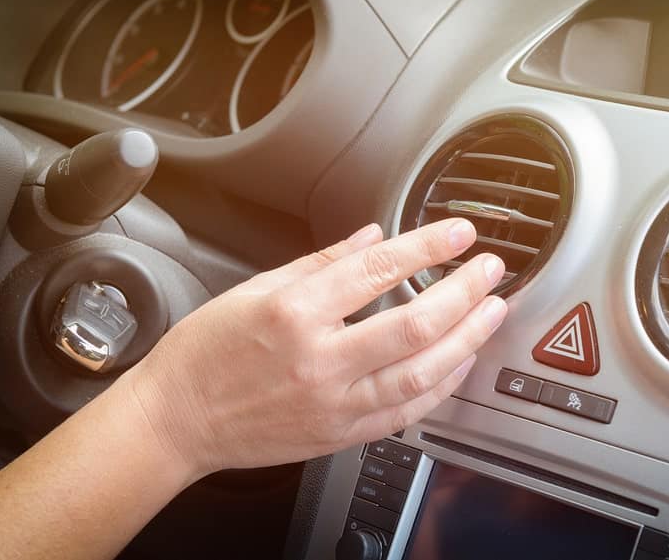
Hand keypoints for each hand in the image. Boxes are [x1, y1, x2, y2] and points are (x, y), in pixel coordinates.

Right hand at [127, 218, 506, 477]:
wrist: (176, 421)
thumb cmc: (206, 352)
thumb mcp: (255, 288)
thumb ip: (321, 262)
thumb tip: (373, 238)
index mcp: (294, 313)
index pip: (378, 269)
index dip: (427, 246)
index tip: (458, 232)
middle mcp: (318, 360)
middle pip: (414, 324)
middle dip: (464, 291)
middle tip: (491, 269)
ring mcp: (332, 404)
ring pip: (420, 373)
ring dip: (466, 339)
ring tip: (492, 311)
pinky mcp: (339, 435)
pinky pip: (405, 413)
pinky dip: (441, 387)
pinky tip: (461, 362)